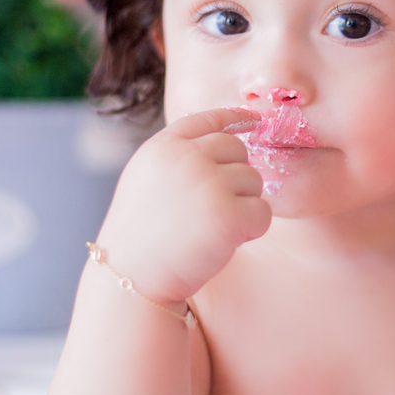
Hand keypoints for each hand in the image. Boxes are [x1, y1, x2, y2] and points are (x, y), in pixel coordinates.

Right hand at [94, 106, 269, 304]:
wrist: (131, 278)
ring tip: (213, 226)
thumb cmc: (141, 233)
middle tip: (215, 207)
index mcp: (164, 146)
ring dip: (244, 203)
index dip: (235, 117)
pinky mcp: (229, 216)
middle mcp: (187, 158)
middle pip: (238, 150)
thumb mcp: (147, 177)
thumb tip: (229, 136)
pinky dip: (253, 228)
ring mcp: (209, 184)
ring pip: (254, 180)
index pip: (208, 119)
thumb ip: (178, 155)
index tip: (254, 120)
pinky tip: (228, 240)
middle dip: (235, 176)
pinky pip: (263, 212)